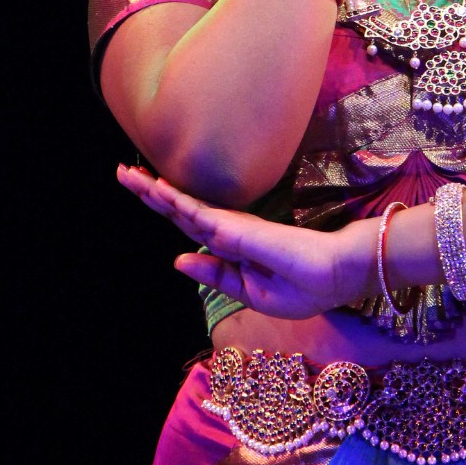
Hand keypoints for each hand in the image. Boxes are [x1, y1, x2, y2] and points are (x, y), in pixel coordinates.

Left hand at [117, 165, 374, 318]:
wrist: (344, 270)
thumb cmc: (309, 283)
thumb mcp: (255, 293)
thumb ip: (219, 276)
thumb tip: (179, 259)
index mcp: (232, 247)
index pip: (191, 224)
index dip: (166, 206)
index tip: (141, 187)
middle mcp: (230, 231)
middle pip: (182, 210)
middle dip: (150, 192)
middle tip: (122, 171)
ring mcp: (236, 227)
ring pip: (186, 207)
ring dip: (156, 192)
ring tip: (128, 174)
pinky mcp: (243, 229)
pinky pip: (202, 215)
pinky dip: (177, 201)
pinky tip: (157, 190)